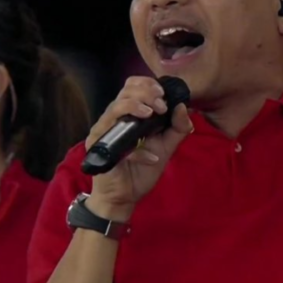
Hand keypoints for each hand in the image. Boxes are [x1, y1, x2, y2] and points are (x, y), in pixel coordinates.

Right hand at [85, 76, 192, 221]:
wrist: (125, 197)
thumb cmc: (141, 169)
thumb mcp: (166, 147)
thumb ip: (177, 128)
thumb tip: (183, 107)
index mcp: (129, 114)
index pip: (132, 86)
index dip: (147, 84)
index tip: (163, 95)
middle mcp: (114, 118)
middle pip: (124, 92)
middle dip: (145, 93)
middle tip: (161, 106)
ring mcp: (104, 132)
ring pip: (115, 108)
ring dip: (135, 107)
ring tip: (152, 114)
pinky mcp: (99, 148)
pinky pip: (115, 141)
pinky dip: (136, 150)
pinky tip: (151, 157)